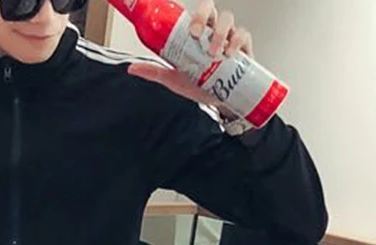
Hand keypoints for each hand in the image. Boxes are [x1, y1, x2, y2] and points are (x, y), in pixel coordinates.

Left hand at [127, 0, 252, 109]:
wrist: (218, 102)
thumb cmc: (199, 85)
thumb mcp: (174, 78)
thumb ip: (154, 72)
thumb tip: (131, 68)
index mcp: (198, 33)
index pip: (197, 14)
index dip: (194, 16)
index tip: (190, 31)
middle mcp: (213, 31)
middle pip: (212, 11)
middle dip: (204, 18)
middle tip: (197, 35)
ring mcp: (229, 37)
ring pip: (227, 21)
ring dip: (220, 34)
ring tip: (214, 53)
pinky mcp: (244, 47)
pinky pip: (243, 35)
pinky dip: (237, 42)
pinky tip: (230, 53)